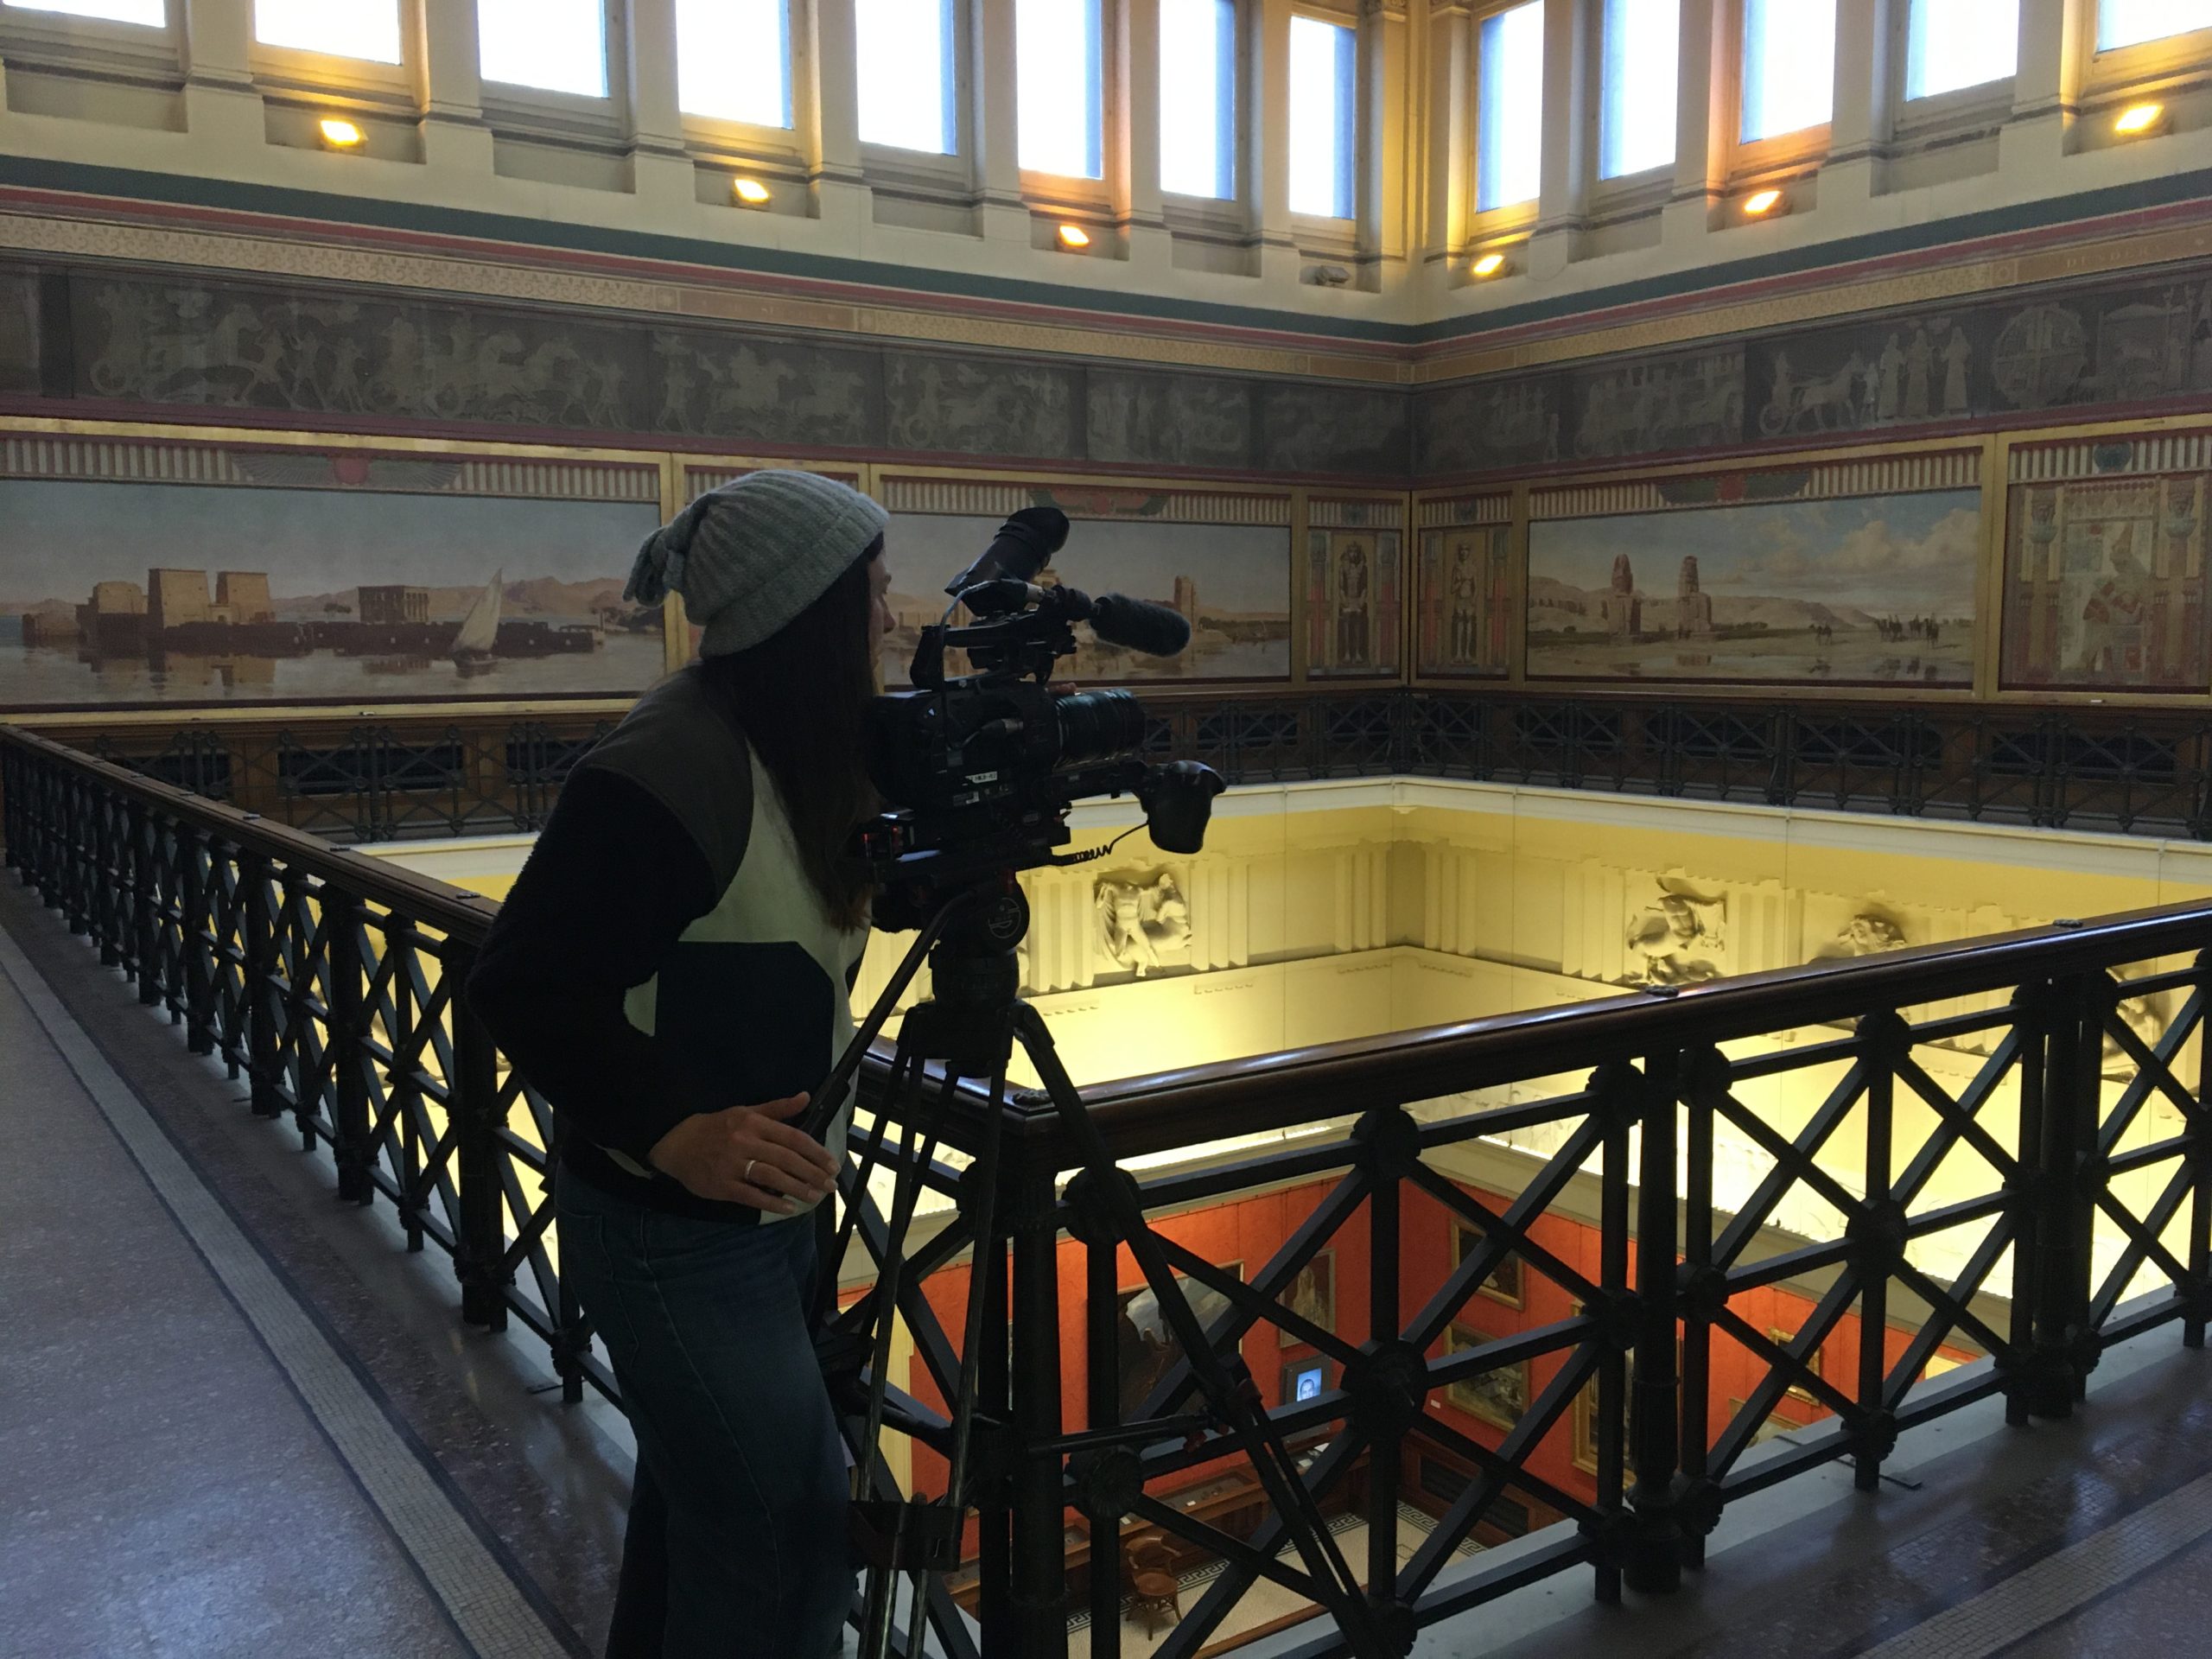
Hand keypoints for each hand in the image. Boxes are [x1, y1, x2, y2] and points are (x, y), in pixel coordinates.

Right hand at [647, 1093, 838, 1210]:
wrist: (677, 1143)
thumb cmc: (716, 1127)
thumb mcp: (745, 1111)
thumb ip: (777, 1108)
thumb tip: (806, 1097)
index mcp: (753, 1123)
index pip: (792, 1137)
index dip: (815, 1152)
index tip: (832, 1164)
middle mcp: (745, 1142)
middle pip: (786, 1159)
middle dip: (812, 1173)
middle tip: (830, 1185)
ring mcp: (733, 1165)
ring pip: (771, 1177)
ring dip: (797, 1188)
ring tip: (814, 1197)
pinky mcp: (722, 1185)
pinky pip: (751, 1196)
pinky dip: (771, 1202)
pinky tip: (788, 1208)